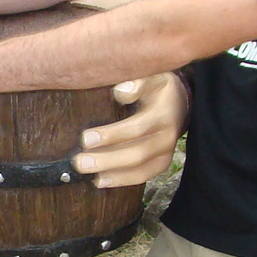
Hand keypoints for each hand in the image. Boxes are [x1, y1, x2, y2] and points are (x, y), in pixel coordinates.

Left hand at [74, 71, 187, 186]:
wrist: (177, 101)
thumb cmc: (155, 86)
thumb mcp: (151, 75)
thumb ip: (137, 81)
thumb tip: (120, 90)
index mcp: (163, 111)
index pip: (137, 127)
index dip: (112, 135)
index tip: (85, 138)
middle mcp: (168, 134)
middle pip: (137, 152)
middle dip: (106, 159)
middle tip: (78, 161)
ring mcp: (166, 151)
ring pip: (140, 168)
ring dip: (111, 172)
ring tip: (86, 173)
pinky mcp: (162, 163)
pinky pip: (143, 176)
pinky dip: (121, 180)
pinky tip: (99, 181)